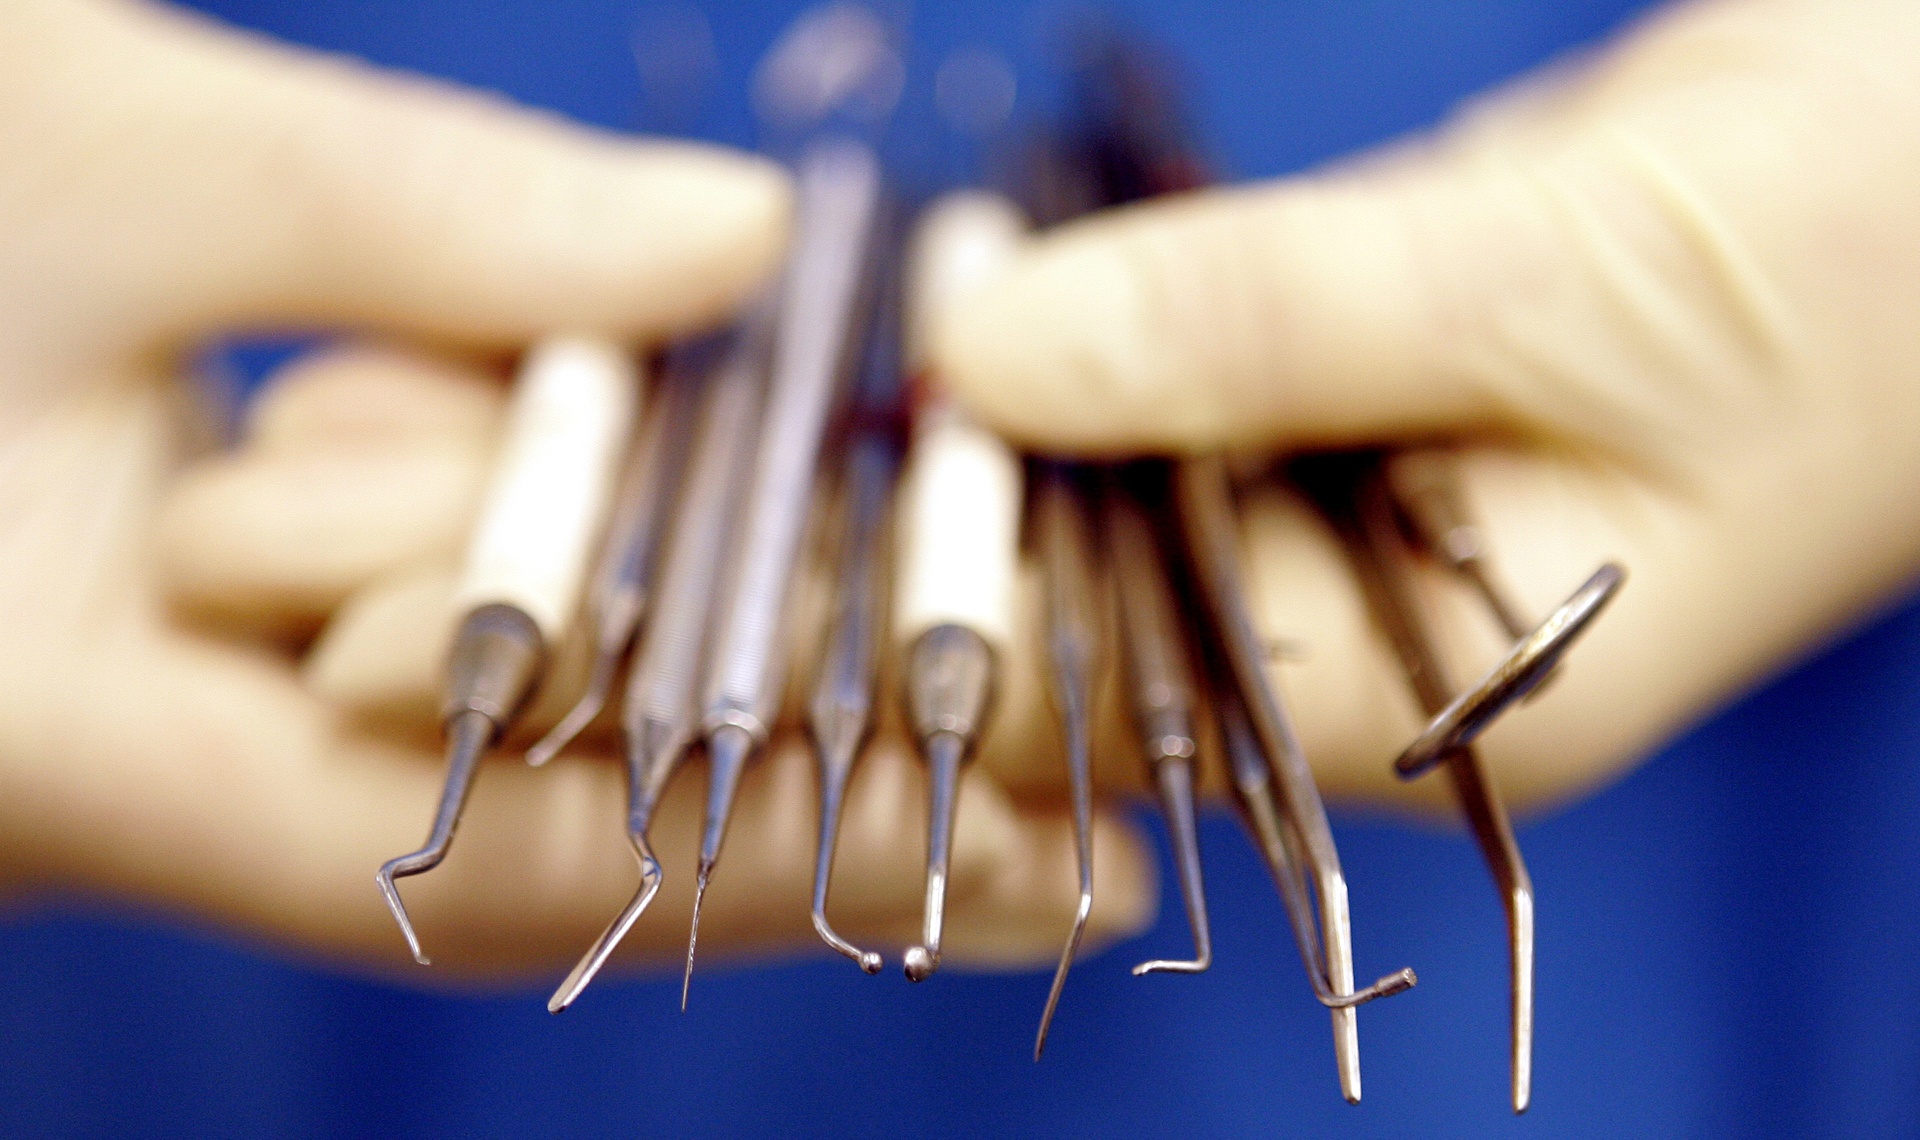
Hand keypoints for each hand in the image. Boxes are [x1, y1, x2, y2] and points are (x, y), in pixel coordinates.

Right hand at [0, 0, 1148, 980]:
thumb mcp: (110, 157)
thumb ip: (439, 221)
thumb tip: (746, 258)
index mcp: (68, 741)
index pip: (501, 865)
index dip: (782, 878)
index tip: (1049, 877)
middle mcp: (131, 779)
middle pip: (542, 853)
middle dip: (823, 844)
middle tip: (1097, 831)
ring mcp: (162, 715)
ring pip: (500, 757)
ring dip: (744, 737)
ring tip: (1010, 738)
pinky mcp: (180, 628)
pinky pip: (438, 653)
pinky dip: (615, 619)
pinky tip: (779, 600)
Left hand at [936, 0, 1919, 811]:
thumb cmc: (1856, 256)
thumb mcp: (1549, 292)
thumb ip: (1264, 326)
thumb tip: (993, 354)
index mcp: (1447, 709)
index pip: (1149, 715)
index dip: (989, 619)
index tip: (870, 494)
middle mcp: (1390, 639)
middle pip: (1125, 606)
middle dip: (997, 493)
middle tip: (870, 368)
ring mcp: (1374, 512)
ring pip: (1145, 482)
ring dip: (1038, 394)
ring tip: (923, 298)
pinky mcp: (1368, 392)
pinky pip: (1198, 381)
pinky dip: (1114, 322)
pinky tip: (1013, 268)